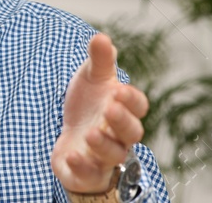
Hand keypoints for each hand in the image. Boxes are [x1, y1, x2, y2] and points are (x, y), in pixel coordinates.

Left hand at [51, 32, 148, 193]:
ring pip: (114, 154)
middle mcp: (119, 135)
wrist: (72, 138)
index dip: (131, 100)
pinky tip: (72, 155)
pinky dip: (82, 166)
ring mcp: (104, 155)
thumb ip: (98, 61)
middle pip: (131, 132)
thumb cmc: (89, 106)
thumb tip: (101, 37)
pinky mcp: (86, 171)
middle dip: (122, 121)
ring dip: (103, 144)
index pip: (138, 106)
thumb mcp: (91, 79)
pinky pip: (89, 173)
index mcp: (123, 110)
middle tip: (109, 109)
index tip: (119, 89)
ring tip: (90, 133)